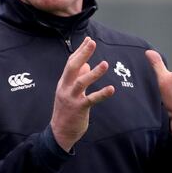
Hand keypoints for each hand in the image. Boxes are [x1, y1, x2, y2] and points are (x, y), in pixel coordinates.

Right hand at [50, 37, 114, 151]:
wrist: (60, 132)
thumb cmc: (66, 111)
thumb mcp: (69, 92)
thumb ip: (77, 78)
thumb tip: (87, 65)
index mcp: (63, 82)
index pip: (71, 62)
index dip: (80, 51)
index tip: (89, 40)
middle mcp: (65, 88)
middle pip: (72, 67)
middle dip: (83, 54)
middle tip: (92, 43)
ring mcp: (71, 98)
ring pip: (81, 82)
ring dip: (94, 73)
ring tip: (105, 64)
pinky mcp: (79, 108)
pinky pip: (91, 100)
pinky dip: (102, 94)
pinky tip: (111, 89)